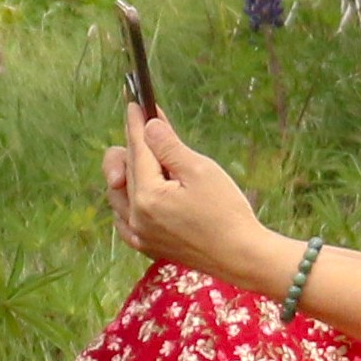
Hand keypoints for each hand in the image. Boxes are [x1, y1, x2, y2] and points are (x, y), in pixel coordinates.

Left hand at [104, 105, 267, 278]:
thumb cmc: (227, 211)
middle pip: (126, 169)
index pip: (138, 149)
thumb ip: (170, 147)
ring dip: (126, 172)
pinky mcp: (147, 246)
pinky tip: (134, 193)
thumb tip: (149, 126)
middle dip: (134, 144)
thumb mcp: (200, 170)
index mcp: (147, 196)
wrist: (241, 256)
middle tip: (146, 124)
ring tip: (142, 156)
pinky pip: (123, 219)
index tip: (135, 103)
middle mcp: (136, 216)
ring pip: (118, 194)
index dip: (137, 123)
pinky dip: (125, 201)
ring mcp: (139, 234)